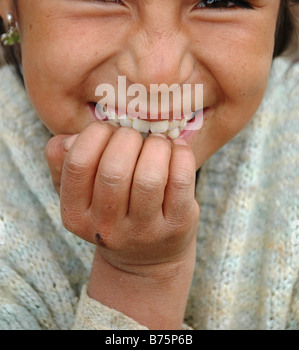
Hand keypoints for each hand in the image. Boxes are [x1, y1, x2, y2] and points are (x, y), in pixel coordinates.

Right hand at [45, 121, 198, 327]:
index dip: (95, 134)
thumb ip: (61, 160)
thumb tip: (71, 139)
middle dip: (128, 138)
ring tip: (156, 144)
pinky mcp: (178, 225)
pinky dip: (181, 154)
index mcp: (75, 215)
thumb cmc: (109, 210)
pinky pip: (181, 179)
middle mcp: (107, 228)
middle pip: (114, 168)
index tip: (109, 131)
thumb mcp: (78, 191)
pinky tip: (176, 150)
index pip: (78, 162)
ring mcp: (144, 231)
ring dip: (156, 146)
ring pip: (149, 176)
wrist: (146, 260)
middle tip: (135, 137)